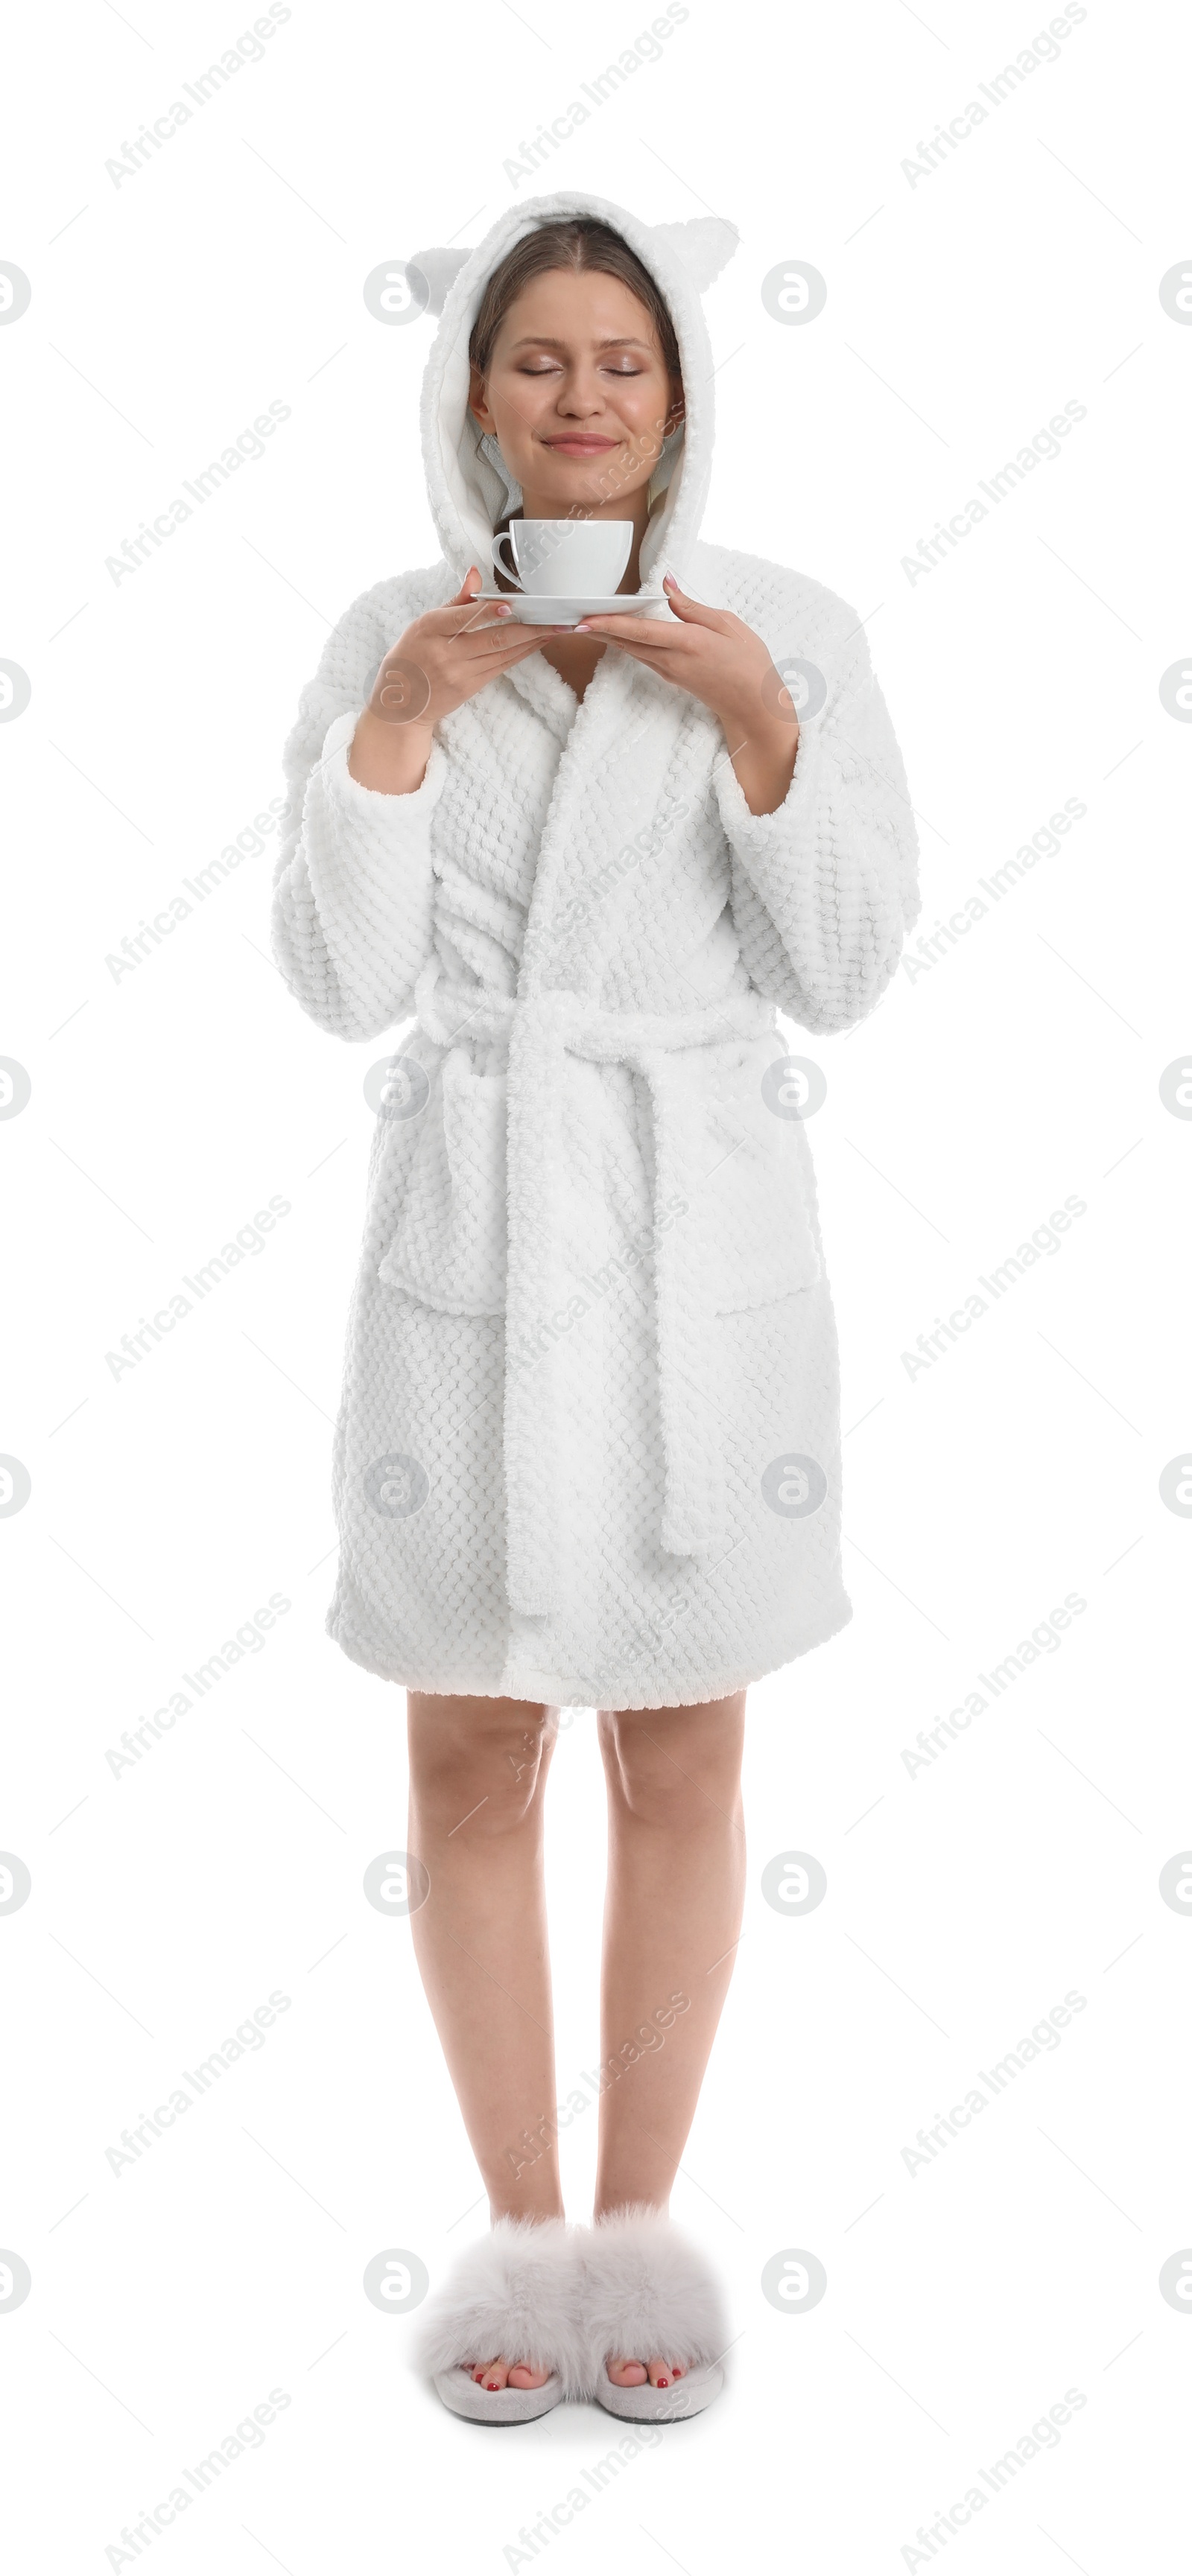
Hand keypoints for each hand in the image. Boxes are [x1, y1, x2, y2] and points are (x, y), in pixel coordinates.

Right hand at [349, 568, 566, 792]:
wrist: (401, 706)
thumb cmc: (410, 657)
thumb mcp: (423, 624)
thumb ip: (455, 602)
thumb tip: (476, 574)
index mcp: (429, 629)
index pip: (462, 618)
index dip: (488, 613)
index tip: (511, 605)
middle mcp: (446, 653)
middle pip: (493, 639)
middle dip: (529, 629)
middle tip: (557, 619)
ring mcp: (460, 673)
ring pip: (503, 654)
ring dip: (533, 641)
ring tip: (557, 628)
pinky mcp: (471, 687)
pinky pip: (502, 667)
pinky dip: (522, 653)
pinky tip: (538, 642)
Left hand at [575, 574, 799, 814]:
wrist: (754, 706)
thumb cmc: (748, 663)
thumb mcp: (727, 624)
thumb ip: (693, 606)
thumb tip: (668, 585)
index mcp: (687, 643)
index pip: (639, 631)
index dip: (609, 624)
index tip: (584, 619)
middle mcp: (672, 660)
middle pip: (625, 641)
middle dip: (595, 628)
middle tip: (566, 616)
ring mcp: (668, 671)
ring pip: (629, 649)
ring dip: (605, 635)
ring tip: (580, 620)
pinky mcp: (670, 676)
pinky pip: (640, 655)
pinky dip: (623, 641)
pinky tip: (611, 631)